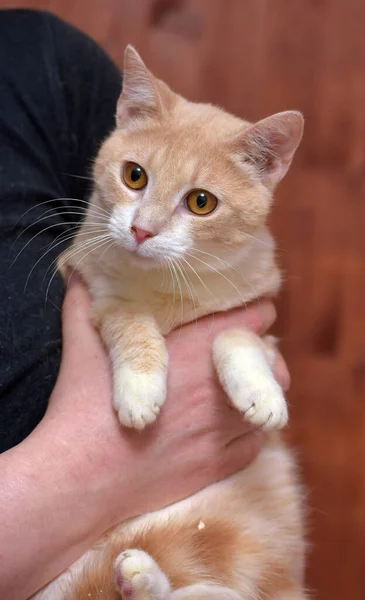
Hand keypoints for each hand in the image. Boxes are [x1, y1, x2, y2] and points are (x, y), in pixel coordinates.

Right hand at [0, 274, 289, 598]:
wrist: (79, 479)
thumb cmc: (82, 407)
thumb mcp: (82, 345)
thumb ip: (85, 303)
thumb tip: (80, 272)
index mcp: (193, 352)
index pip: (251, 320)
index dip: (254, 311)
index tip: (250, 310)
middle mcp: (217, 389)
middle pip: (273, 362)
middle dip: (262, 354)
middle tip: (243, 353)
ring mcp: (221, 431)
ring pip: (271, 403)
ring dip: (262, 391)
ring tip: (241, 388)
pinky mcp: (217, 466)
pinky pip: (256, 443)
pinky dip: (250, 431)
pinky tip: (230, 425)